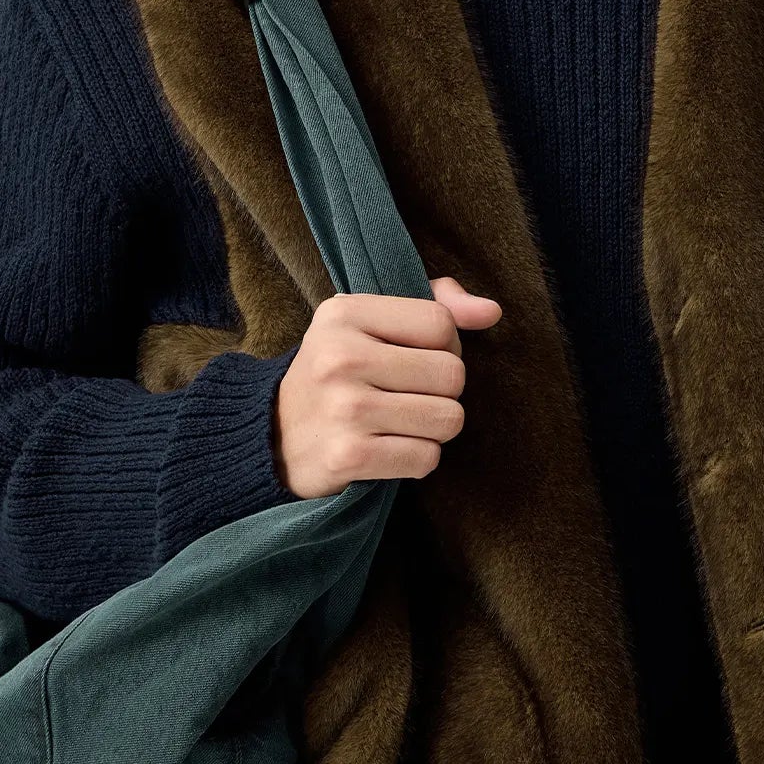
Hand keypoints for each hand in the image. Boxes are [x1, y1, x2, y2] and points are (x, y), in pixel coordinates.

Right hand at [272, 275, 502, 499]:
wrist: (272, 437)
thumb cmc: (337, 373)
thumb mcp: (369, 323)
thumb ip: (435, 304)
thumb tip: (491, 311)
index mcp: (344, 313)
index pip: (440, 324)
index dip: (445, 346)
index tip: (416, 359)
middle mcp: (340, 357)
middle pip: (452, 374)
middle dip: (443, 391)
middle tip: (410, 396)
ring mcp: (343, 408)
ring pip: (449, 419)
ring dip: (434, 428)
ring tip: (401, 423)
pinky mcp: (348, 456)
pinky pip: (426, 458)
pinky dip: (418, 458)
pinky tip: (389, 449)